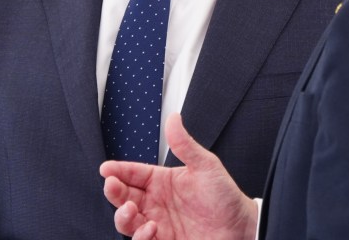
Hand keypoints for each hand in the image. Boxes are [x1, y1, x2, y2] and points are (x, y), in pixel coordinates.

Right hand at [100, 113, 257, 239]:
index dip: (118, 170)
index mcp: (163, 181)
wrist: (241, 228)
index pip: (133, 173)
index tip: (107, 168)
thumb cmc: (225, 197)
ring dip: (122, 215)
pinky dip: (140, 236)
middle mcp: (157, 203)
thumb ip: (185, 145)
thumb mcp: (206, 166)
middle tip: (112, 185)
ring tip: (130, 208)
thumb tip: (173, 119)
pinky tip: (150, 227)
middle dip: (114, 191)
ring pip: (127, 220)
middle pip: (124, 196)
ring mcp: (158, 224)